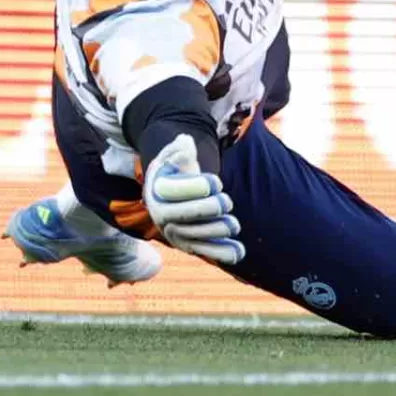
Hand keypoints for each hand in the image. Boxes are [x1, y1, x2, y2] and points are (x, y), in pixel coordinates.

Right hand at [143, 134, 244, 265]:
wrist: (168, 194)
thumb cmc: (174, 170)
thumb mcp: (172, 155)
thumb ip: (179, 148)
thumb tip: (186, 143)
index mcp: (157, 190)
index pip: (173, 192)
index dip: (196, 187)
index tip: (216, 182)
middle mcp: (162, 215)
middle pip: (183, 217)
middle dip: (207, 210)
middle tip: (226, 202)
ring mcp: (175, 233)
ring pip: (194, 237)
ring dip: (215, 232)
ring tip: (233, 224)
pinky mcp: (189, 245)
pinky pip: (204, 251)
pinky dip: (221, 253)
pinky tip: (239, 251)